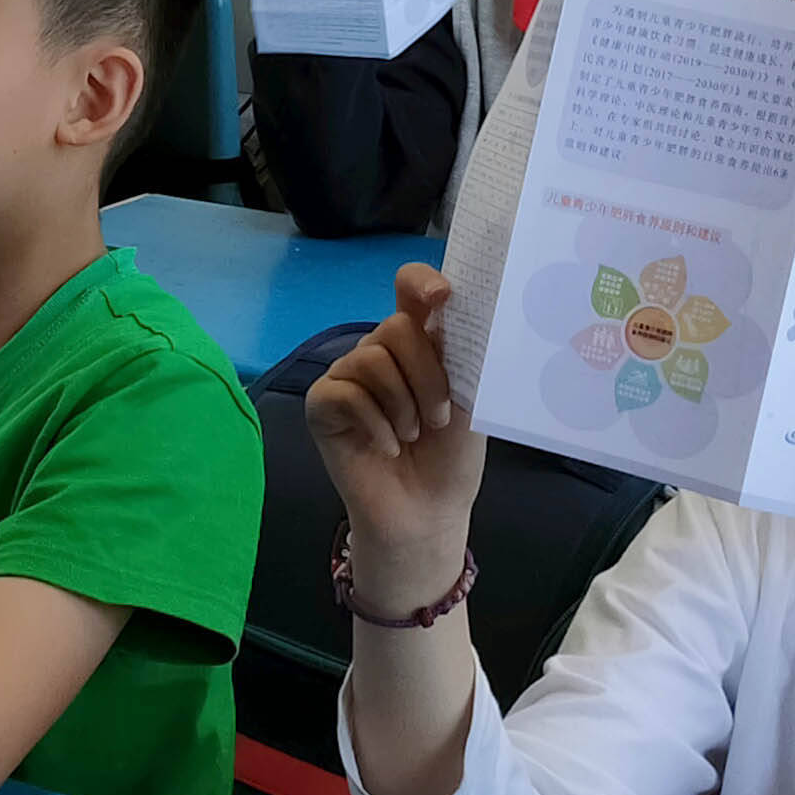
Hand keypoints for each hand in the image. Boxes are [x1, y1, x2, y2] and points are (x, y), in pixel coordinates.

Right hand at [304, 267, 484, 564]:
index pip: (410, 287)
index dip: (421, 282)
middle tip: (438, 419)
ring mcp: (348, 375)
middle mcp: (380, 350)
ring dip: (403, 405)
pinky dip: (375, 424)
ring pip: (371, 358)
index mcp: (419, 342)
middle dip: (427, 377)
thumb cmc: (452, 458)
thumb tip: (456, 302)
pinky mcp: (322, 404)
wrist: (427, 512)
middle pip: (396, 327)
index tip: (442, 297)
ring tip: (411, 436)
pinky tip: (386, 447)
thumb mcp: (472, 399)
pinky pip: (345, 392)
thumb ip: (463, 351)